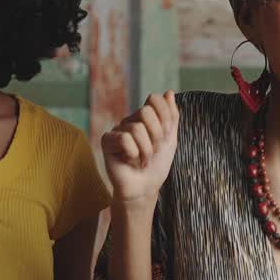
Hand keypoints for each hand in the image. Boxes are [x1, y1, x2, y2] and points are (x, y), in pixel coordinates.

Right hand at [102, 92, 178, 206]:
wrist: (145, 188)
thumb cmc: (156, 165)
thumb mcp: (170, 139)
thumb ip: (171, 116)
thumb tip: (169, 92)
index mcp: (145, 117)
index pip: (154, 99)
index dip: (165, 118)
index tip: (166, 135)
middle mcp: (130, 120)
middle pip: (146, 112)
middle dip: (156, 135)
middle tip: (153, 151)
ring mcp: (118, 130)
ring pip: (137, 129)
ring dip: (146, 150)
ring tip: (142, 160)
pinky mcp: (107, 141)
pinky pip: (125, 139)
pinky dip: (133, 154)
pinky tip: (130, 161)